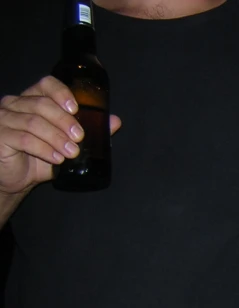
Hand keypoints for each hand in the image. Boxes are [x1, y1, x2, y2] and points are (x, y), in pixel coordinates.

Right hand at [0, 76, 121, 194]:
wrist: (17, 179)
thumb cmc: (40, 157)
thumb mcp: (66, 143)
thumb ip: (89, 131)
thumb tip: (115, 121)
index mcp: (32, 99)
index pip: (46, 85)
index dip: (62, 93)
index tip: (76, 109)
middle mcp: (15, 104)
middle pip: (42, 104)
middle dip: (65, 121)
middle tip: (80, 138)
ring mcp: (4, 119)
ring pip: (33, 122)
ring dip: (56, 138)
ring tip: (71, 152)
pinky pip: (22, 139)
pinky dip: (43, 149)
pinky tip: (56, 158)